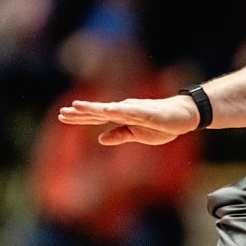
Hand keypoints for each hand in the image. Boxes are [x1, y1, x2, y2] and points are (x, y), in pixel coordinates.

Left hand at [58, 95, 199, 145]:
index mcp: (122, 116)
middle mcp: (126, 110)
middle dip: (80, 112)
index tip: (62, 115)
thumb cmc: (162, 124)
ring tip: (78, 106)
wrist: (184, 115)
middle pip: (99, 111)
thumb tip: (99, 139)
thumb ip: (119, 135)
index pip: (97, 116)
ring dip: (94, 108)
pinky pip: (132, 112)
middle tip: (62, 113)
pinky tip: (108, 110)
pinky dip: (119, 110)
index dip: (80, 117)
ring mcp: (136, 109)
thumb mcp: (138, 134)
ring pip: (111, 109)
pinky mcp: (148, 112)